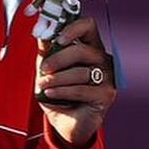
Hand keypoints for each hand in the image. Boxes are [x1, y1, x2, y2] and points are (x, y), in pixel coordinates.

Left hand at [35, 16, 116, 148]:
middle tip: (44, 68)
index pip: (88, 26)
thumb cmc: (59, 92)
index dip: (72, 28)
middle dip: (58, 59)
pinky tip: (50, 94)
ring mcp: (107, 77)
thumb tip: (41, 32)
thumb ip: (46, 50)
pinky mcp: (106, 95)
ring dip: (56, 79)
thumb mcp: (48, 69)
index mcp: (90, 47)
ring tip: (43, 85)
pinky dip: (61, 91)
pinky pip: (81, 90)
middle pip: (82, 50)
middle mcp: (102, 59)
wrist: (66, 122)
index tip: (56, 39)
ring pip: (80, 72)